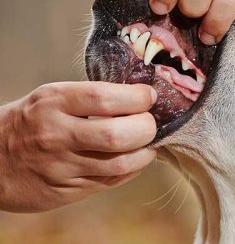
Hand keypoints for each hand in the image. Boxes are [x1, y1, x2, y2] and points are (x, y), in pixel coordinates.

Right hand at [0, 82, 156, 211]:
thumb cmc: (30, 121)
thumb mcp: (51, 98)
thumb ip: (90, 98)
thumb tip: (139, 98)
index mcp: (53, 103)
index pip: (104, 98)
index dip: (136, 98)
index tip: (149, 96)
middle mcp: (56, 135)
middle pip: (116, 135)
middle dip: (146, 128)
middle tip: (152, 123)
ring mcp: (60, 166)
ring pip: (119, 164)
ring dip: (145, 153)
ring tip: (148, 143)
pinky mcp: (65, 191)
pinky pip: (110, 182)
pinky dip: (132, 170)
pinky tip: (136, 159)